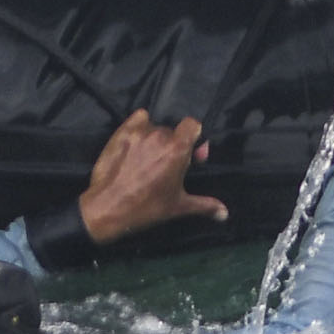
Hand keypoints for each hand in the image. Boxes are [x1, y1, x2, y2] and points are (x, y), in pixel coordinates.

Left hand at [79, 109, 227, 246]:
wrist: (108, 208)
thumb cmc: (147, 207)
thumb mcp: (178, 206)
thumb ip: (205, 205)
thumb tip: (225, 213)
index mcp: (178, 149)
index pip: (193, 125)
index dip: (195, 138)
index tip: (191, 156)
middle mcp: (160, 135)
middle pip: (173, 130)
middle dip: (174, 144)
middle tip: (168, 165)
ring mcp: (138, 133)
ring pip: (154, 128)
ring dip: (155, 140)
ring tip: (148, 160)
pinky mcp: (121, 133)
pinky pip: (136, 119)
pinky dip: (139, 127)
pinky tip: (136, 145)